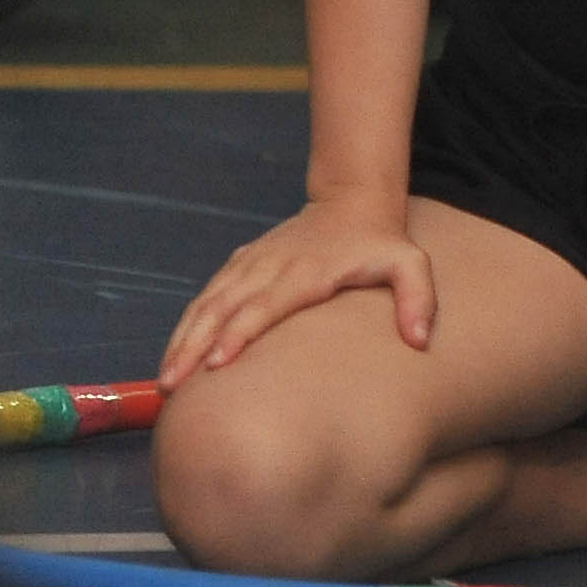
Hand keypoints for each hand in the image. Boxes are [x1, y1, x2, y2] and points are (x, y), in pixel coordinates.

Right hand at [159, 198, 432, 385]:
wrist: (352, 202)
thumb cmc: (380, 243)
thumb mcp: (410, 265)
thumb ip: (418, 300)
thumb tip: (420, 340)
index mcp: (306, 273)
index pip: (265, 306)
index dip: (239, 334)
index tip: (216, 364)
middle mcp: (270, 267)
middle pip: (224, 307)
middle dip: (195, 345)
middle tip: (172, 384)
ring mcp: (251, 264)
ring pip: (208, 302)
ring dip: (183, 338)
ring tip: (165, 378)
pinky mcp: (241, 264)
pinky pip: (207, 295)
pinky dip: (187, 324)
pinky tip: (175, 354)